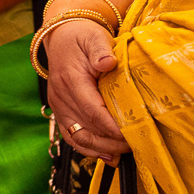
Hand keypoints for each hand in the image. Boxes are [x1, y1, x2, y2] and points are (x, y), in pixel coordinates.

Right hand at [44, 18, 127, 162]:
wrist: (61, 39)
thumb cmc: (81, 38)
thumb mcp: (93, 38)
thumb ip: (100, 50)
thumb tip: (108, 62)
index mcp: (70, 81)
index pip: (92, 110)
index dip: (111, 126)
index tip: (132, 134)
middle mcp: (61, 98)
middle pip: (86, 129)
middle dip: (110, 141)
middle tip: (134, 145)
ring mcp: (59, 108)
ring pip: (77, 137)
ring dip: (100, 149)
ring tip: (121, 155)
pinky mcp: (61, 113)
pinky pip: (72, 137)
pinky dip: (88, 149)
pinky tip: (106, 156)